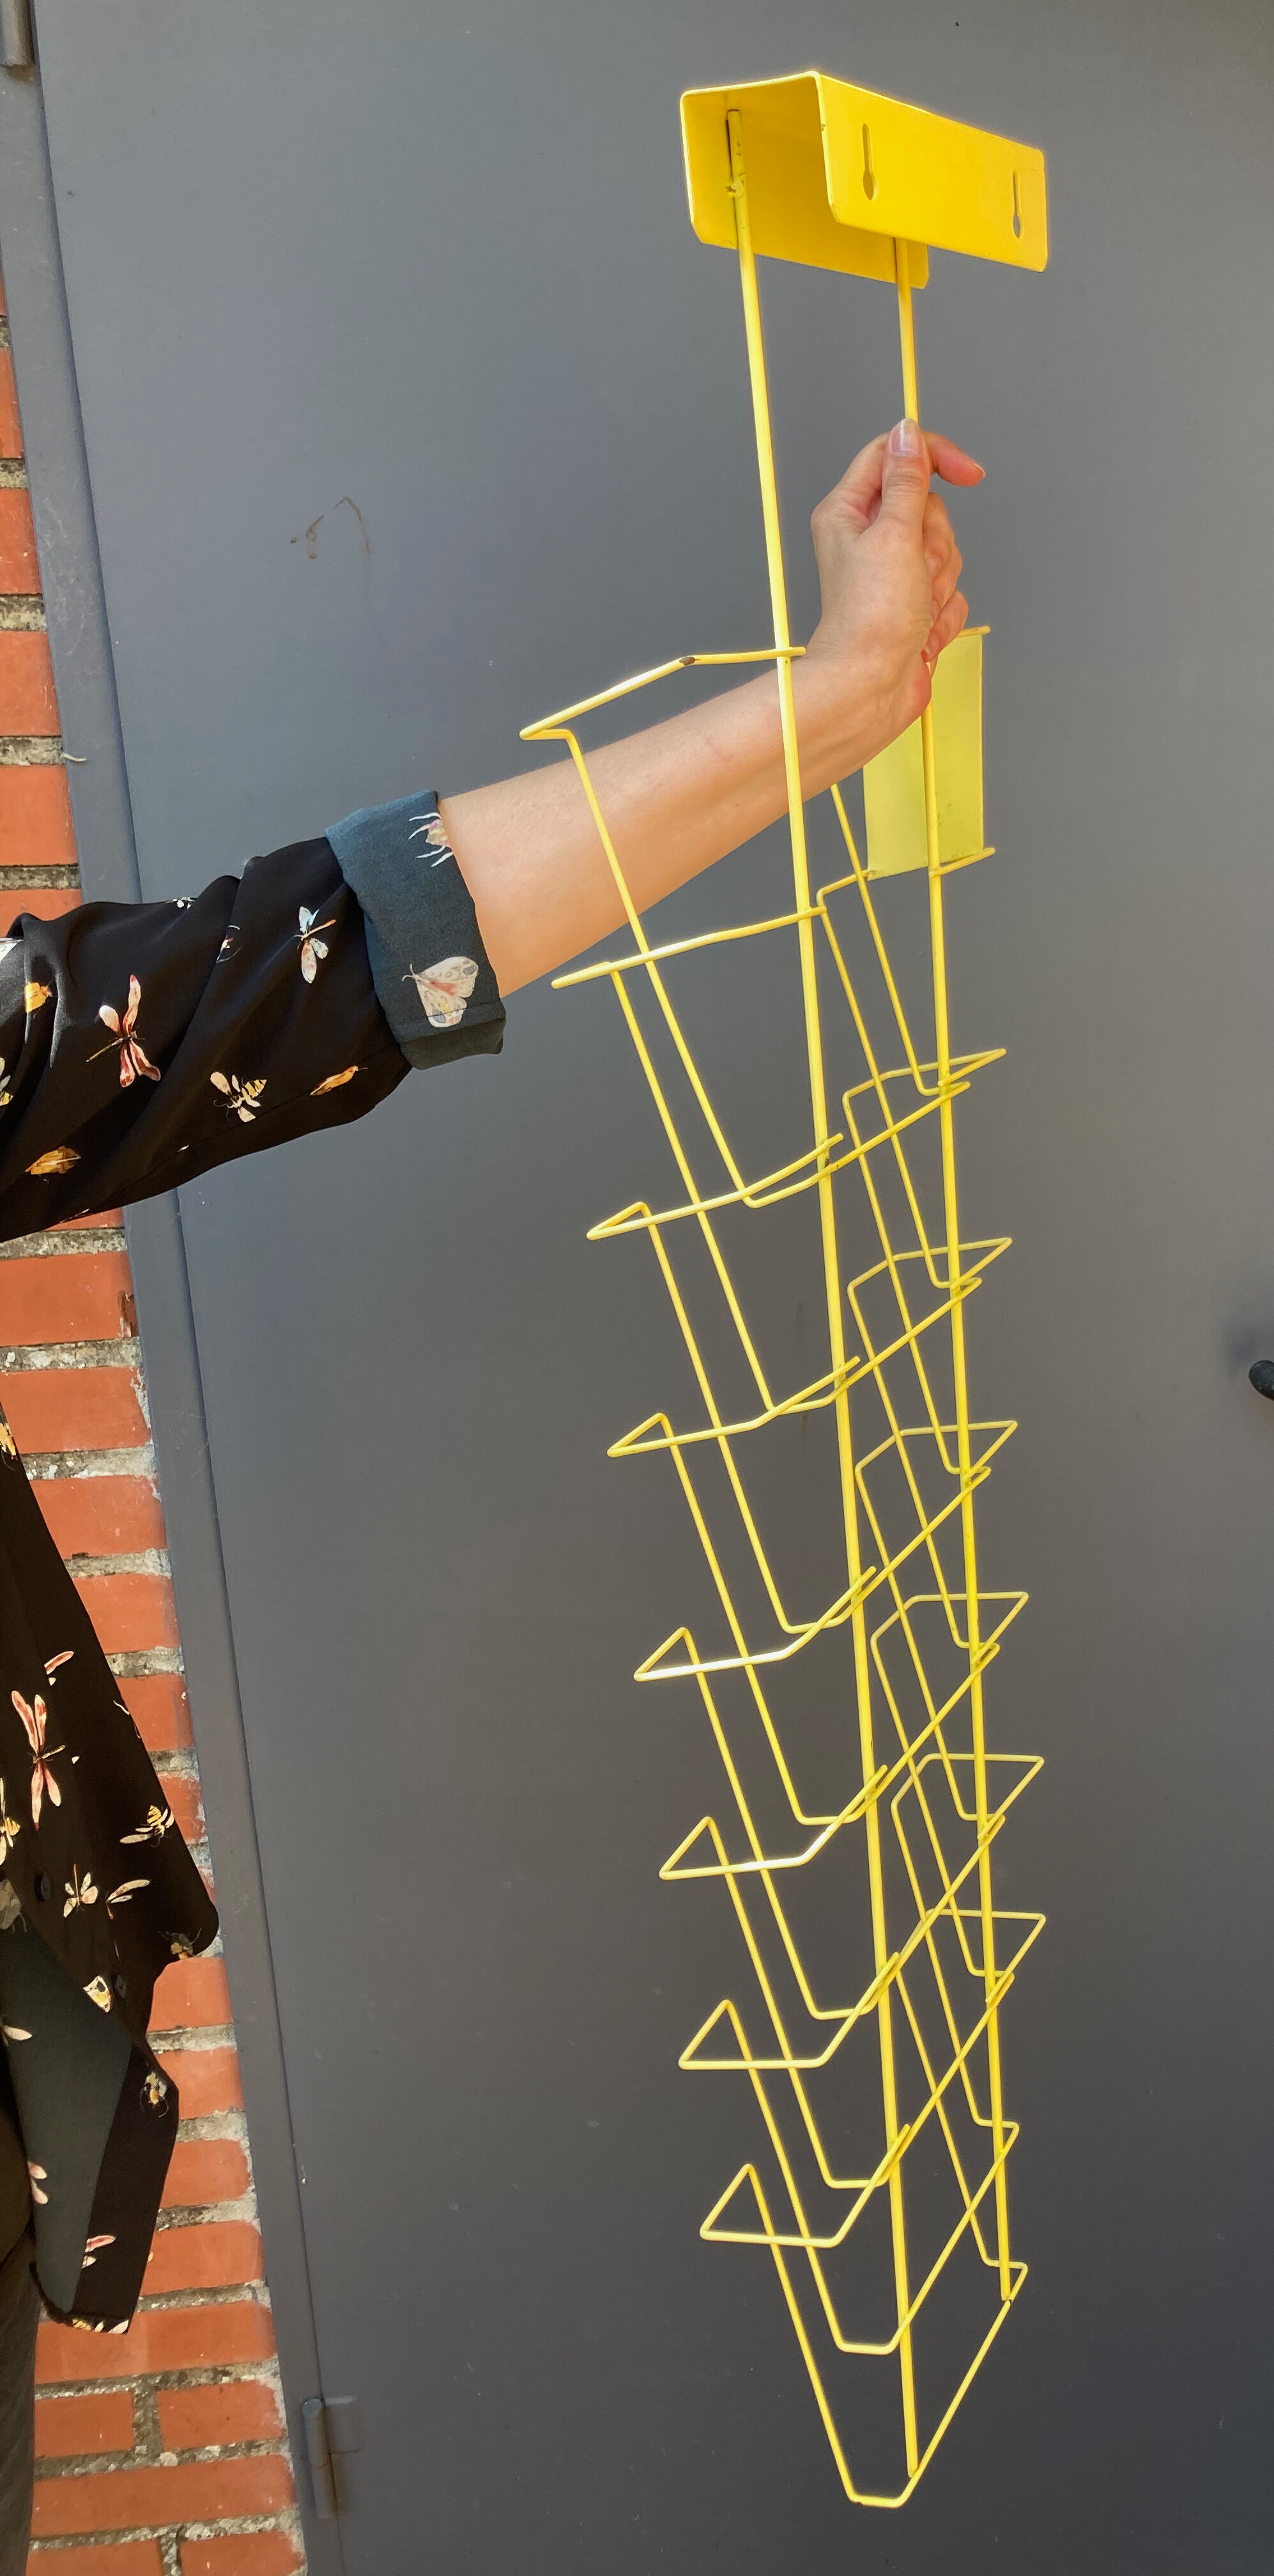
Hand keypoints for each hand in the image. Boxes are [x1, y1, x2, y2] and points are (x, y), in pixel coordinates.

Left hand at [795, 419, 983, 777]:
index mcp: (849, 512)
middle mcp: (869, 539)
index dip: (934, 456)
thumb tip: (909, 432)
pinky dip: (942, 612)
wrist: (871, 689)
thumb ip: (907, 480)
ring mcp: (894, 574)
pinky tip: (920, 630)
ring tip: (915, 605)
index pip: (896, 456)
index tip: (968, 472)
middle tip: (915, 569)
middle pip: (929, 508)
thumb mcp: (894, 533)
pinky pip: (950, 591)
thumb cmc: (870, 620)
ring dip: (940, 580)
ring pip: (945, 551)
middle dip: (935, 541)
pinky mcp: (914, 606)